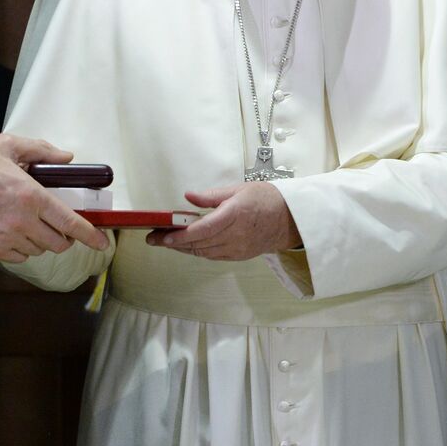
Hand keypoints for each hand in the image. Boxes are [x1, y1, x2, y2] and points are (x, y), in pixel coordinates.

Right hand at [0, 134, 109, 262]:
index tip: (103, 243)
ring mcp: (4, 238)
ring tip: (32, 224)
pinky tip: (16, 233)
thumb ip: (42, 151)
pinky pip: (19, 257)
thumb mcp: (9, 146)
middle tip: (59, 224)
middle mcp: (20, 221)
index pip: (70, 223)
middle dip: (65, 236)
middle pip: (58, 242)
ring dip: (42, 241)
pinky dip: (24, 249)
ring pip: (39, 250)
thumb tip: (67, 158)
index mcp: (31, 197)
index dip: (91, 235)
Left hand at [146, 183, 299, 260]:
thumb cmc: (267, 199)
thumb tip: (188, 196)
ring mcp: (237, 248)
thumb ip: (211, 196)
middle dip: (173, 243)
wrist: (291, 219)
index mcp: (234, 215)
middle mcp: (235, 235)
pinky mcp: (239, 255)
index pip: (199, 230)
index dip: (177, 235)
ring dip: (183, 248)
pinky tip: (189, 246)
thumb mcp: (239, 189)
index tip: (160, 235)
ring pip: (202, 252)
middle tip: (154, 239)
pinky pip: (213, 256)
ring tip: (167, 242)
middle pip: (197, 244)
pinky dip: (198, 251)